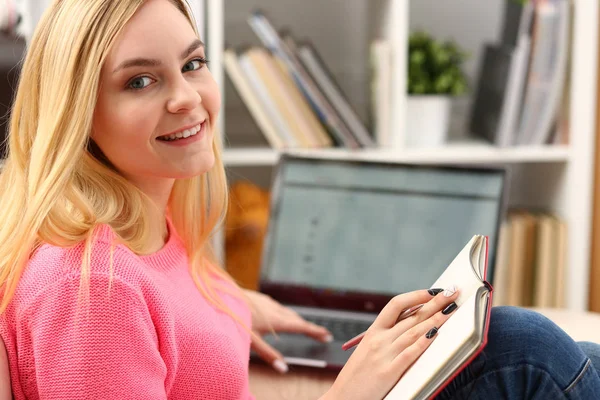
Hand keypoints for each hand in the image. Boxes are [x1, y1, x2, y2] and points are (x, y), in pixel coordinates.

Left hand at [242, 289, 332, 372]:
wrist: (217, 294)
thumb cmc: (233, 318)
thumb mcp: (251, 340)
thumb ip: (268, 354)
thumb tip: (283, 369)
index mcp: (275, 320)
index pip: (301, 326)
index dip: (315, 332)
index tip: (327, 336)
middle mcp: (274, 308)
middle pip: (296, 319)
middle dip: (309, 327)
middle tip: (320, 334)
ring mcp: (267, 301)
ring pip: (287, 311)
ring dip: (296, 320)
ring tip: (302, 326)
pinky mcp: (259, 298)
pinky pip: (277, 306)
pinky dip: (284, 313)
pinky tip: (278, 316)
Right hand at [322, 287, 458, 399]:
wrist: (341, 397)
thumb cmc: (356, 376)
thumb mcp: (367, 351)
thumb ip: (385, 338)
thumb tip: (409, 325)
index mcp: (372, 333)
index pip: (395, 305)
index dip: (415, 296)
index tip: (432, 291)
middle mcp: (378, 340)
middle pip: (411, 316)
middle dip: (434, 303)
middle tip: (451, 293)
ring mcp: (383, 355)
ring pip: (413, 332)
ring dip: (435, 320)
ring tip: (450, 310)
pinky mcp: (388, 373)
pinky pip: (409, 354)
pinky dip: (422, 343)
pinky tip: (434, 334)